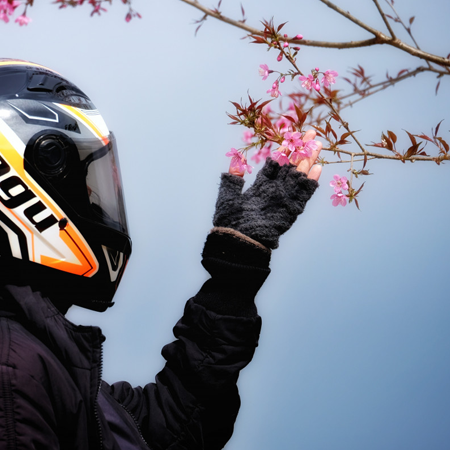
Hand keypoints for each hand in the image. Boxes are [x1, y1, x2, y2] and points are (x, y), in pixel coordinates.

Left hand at [214, 133, 321, 248]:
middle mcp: (274, 191)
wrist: (237, 241)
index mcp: (260, 187)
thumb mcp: (228, 195)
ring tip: (317, 144)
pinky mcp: (290, 210)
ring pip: (299, 176)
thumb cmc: (230, 222)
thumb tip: (236, 161)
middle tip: (311, 134)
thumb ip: (233, 179)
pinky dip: (310, 183)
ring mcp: (283, 200)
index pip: (275, 164)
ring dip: (308, 161)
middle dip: (301, 150)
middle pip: (291, 166)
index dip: (283, 150)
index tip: (291, 135)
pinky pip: (303, 195)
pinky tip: (318, 169)